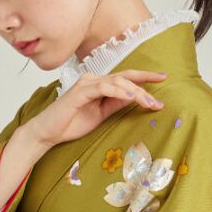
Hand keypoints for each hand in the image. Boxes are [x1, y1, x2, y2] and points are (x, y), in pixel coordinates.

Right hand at [26, 68, 167, 150]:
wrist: (47, 133)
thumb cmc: (71, 124)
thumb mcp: (100, 115)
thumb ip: (115, 104)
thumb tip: (134, 98)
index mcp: (99, 84)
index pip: (125, 78)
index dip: (145, 78)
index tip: (163, 78)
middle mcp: (93, 79)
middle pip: (125, 78)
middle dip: (146, 84)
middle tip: (160, 98)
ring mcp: (86, 83)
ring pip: (118, 82)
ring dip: (136, 92)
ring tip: (150, 103)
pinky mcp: (80, 92)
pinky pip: (103, 88)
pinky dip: (119, 91)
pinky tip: (131, 97)